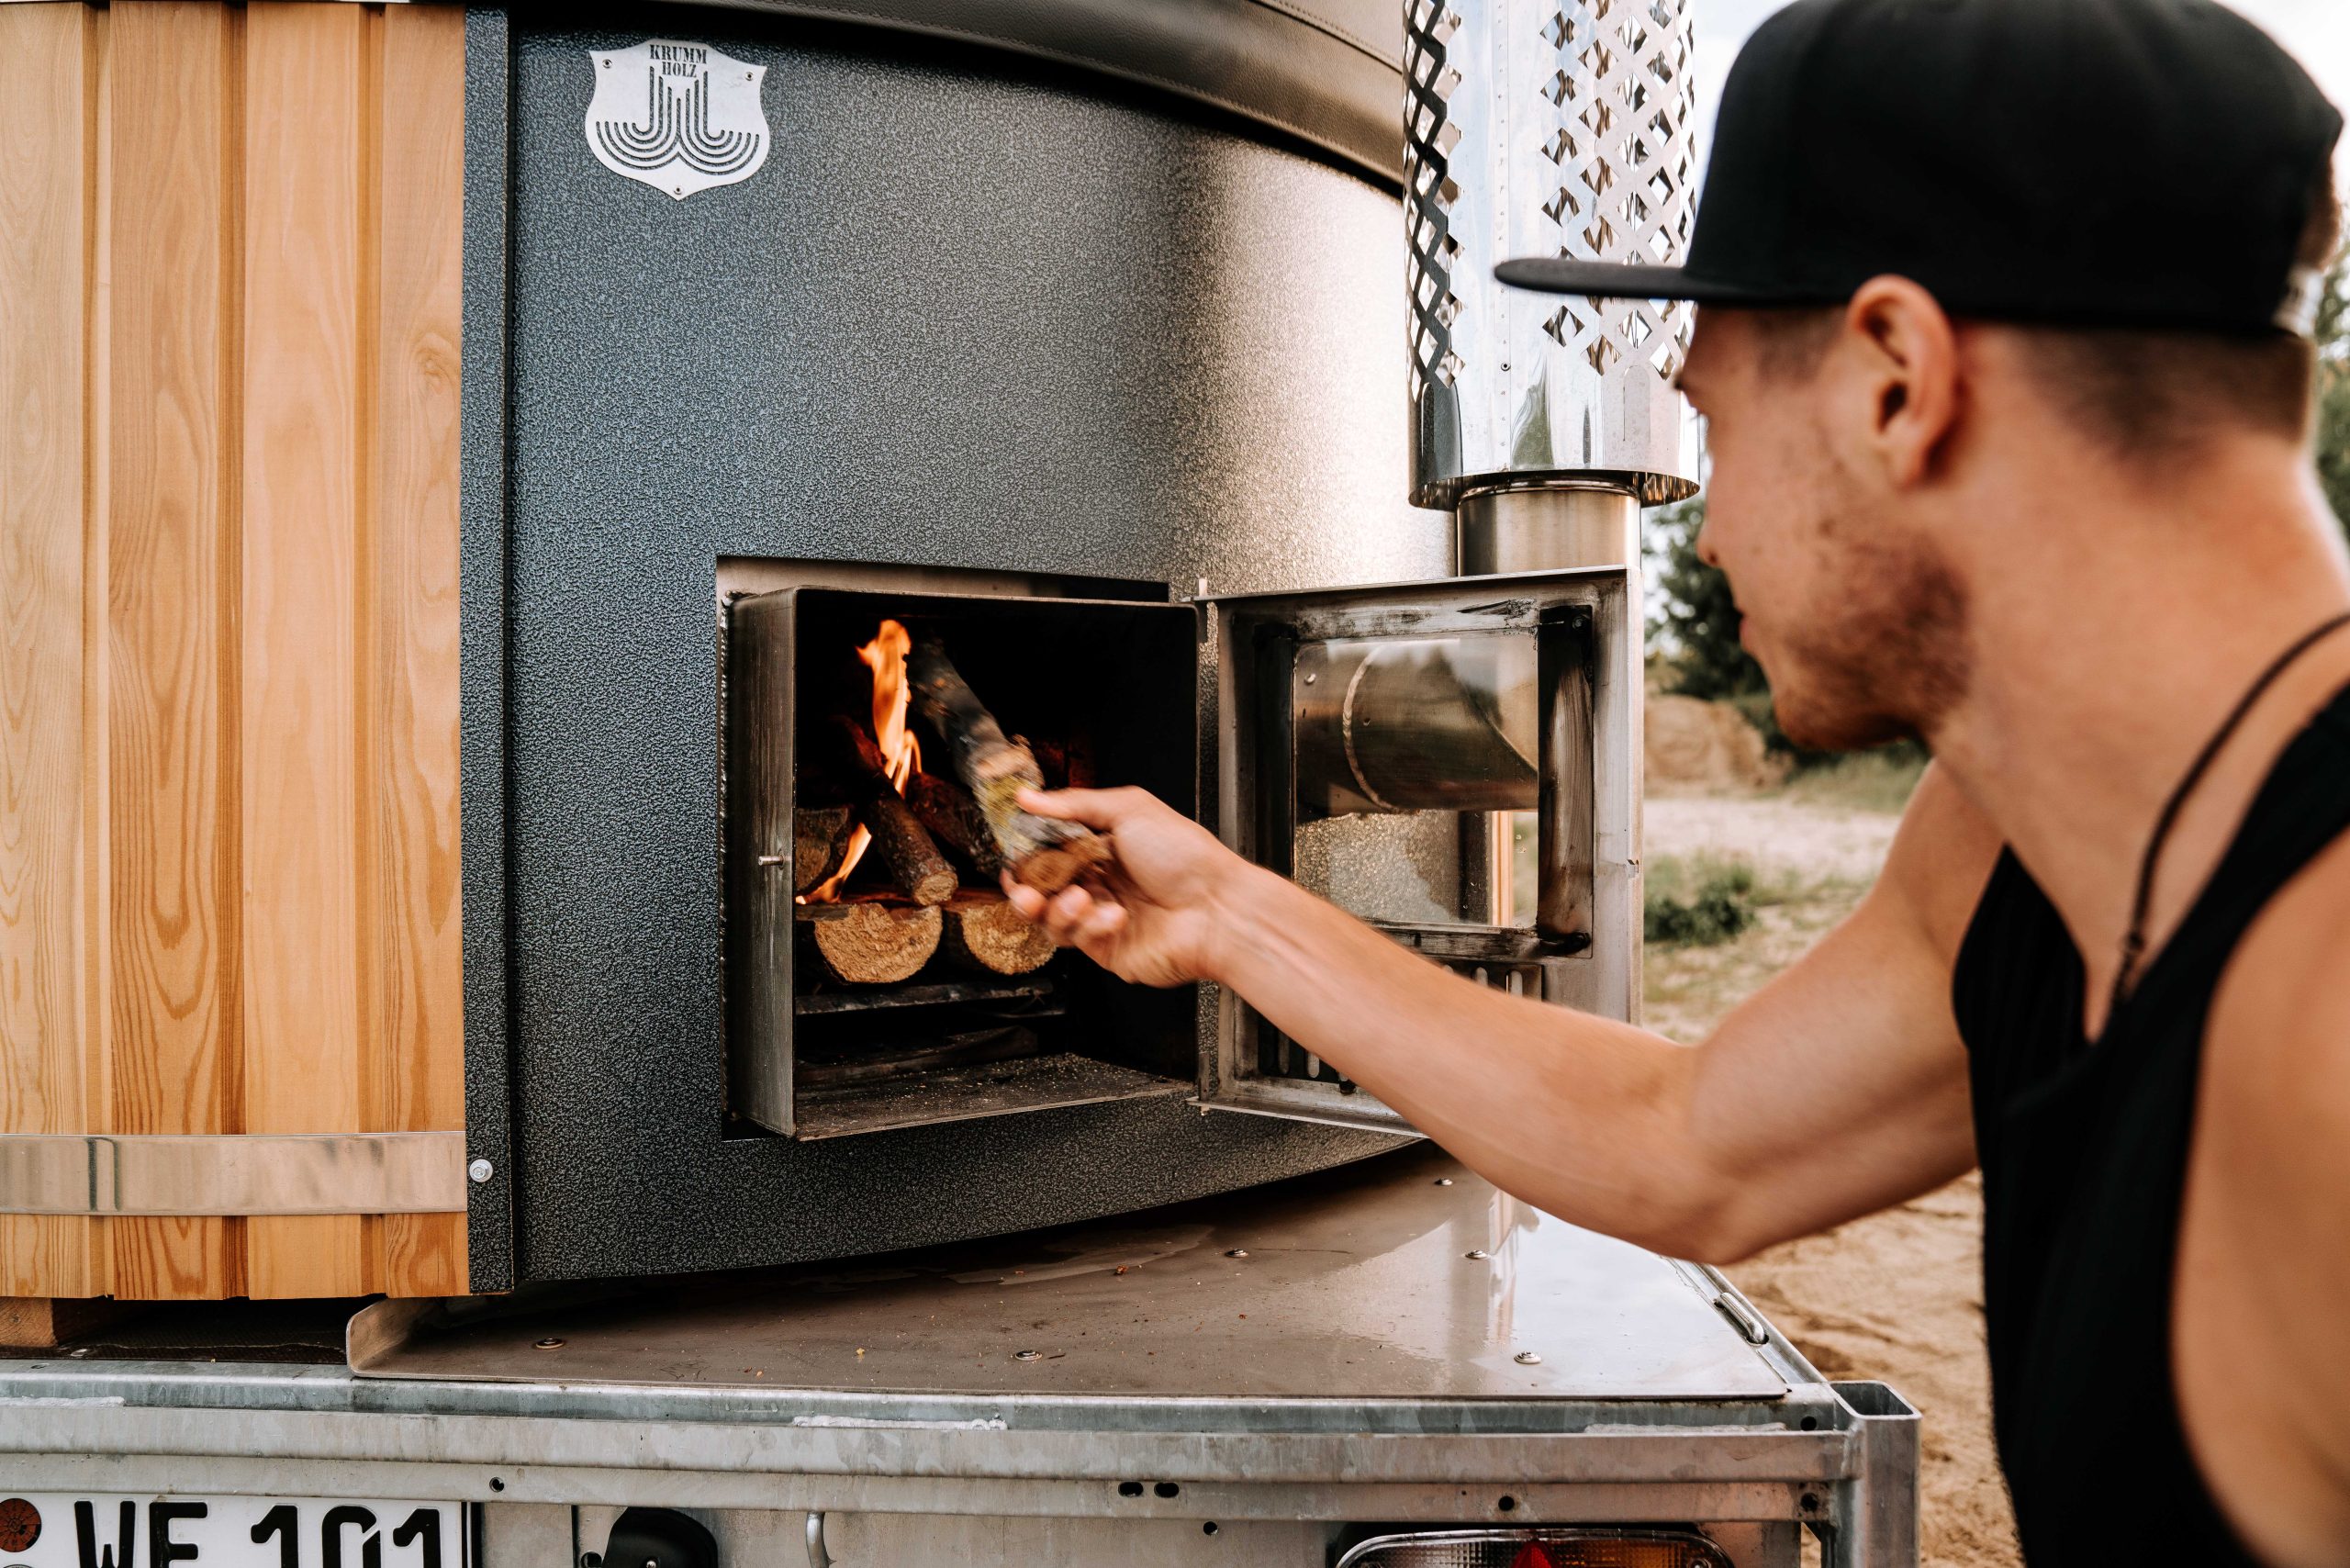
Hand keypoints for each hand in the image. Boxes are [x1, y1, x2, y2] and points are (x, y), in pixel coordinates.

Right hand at [1001, 786, 1249, 986]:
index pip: (1049, 853)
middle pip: (1043, 892)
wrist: (1219, 907)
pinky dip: (1090, 926)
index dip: (1027, 856)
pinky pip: (1079, 941)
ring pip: (1052, 921)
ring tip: (1078, 898)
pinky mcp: (1108, 950)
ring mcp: (1102, 919)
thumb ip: (1074, 804)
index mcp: (1102, 849)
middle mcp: (1100, 884)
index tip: (1012, 854)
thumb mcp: (1129, 809)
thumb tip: (1028, 797)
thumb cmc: (1186, 855)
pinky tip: (1113, 915)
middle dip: (1026, 890)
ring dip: (1056, 909)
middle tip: (1021, 888)